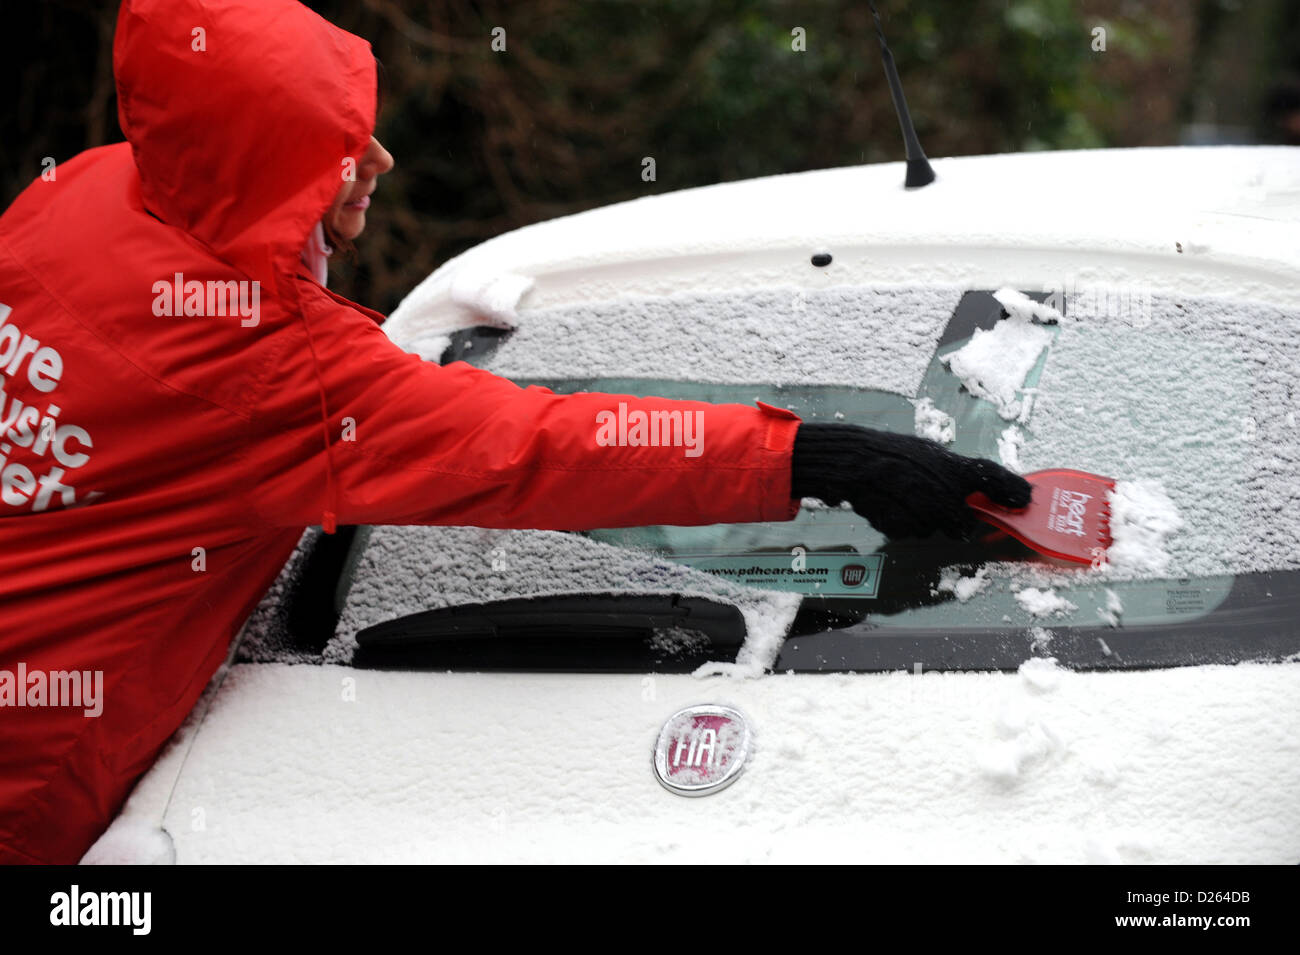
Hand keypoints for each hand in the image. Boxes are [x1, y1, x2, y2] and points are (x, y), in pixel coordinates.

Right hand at [790, 423, 1032, 539]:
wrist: (852, 460)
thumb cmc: (892, 453)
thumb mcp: (930, 455)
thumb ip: (959, 473)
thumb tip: (987, 490)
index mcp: (952, 466)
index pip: (992, 477)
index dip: (1011, 490)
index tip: (1025, 500)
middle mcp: (942, 489)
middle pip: (960, 524)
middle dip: (949, 519)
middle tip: (933, 502)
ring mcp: (921, 510)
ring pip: (932, 529)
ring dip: (923, 521)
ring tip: (903, 498)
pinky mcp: (899, 525)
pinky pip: (908, 532)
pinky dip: (901, 524)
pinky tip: (890, 505)